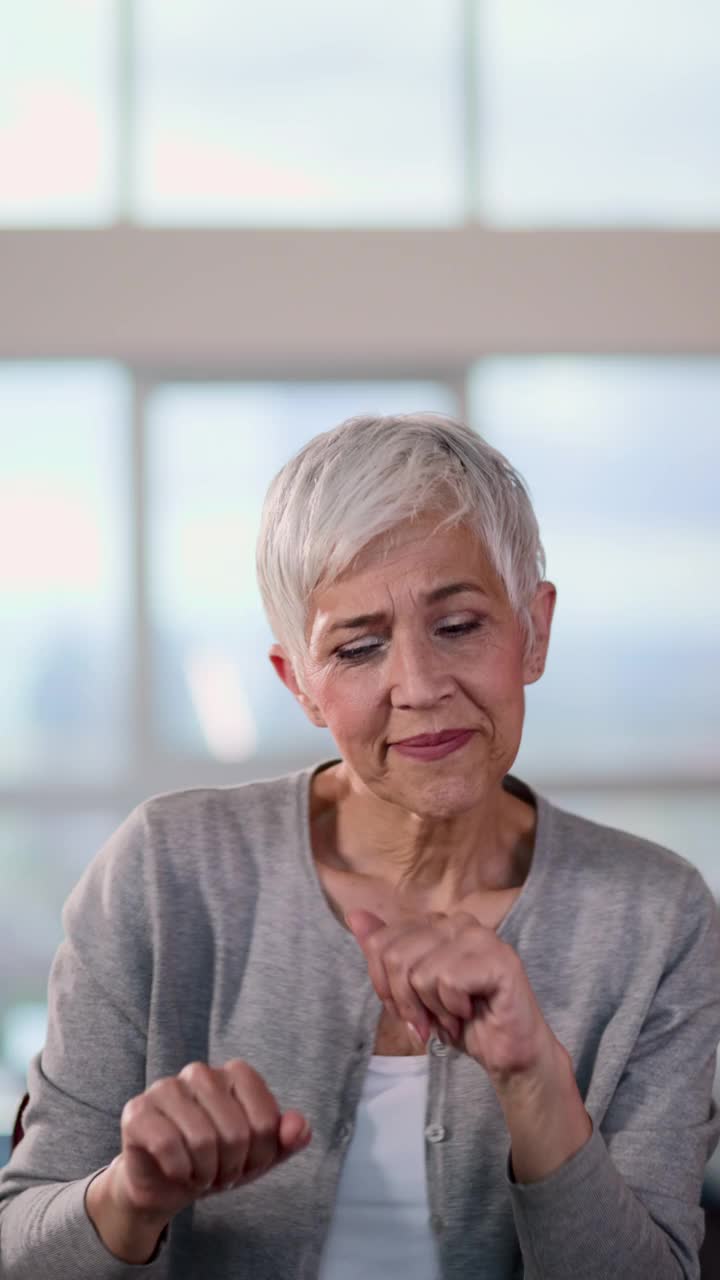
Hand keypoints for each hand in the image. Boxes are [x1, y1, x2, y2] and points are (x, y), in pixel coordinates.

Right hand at [107, 1059, 311, 1222]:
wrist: (166, 1184)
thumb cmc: (217, 1161)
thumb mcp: (259, 1156)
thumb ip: (286, 1139)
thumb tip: (300, 1128)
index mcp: (235, 1074)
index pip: (265, 1119)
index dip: (261, 1154)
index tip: (247, 1164)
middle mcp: (200, 1073)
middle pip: (236, 1132)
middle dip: (232, 1168)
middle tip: (220, 1174)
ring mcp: (166, 1088)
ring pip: (203, 1139)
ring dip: (205, 1173)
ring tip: (200, 1174)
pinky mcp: (137, 1111)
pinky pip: (168, 1146)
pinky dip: (180, 1172)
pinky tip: (177, 1173)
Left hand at [346, 908, 558, 1087]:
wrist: (506, 1054)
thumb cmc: (461, 1021)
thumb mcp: (411, 991)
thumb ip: (385, 953)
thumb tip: (354, 915)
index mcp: (435, 924)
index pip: (380, 942)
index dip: (385, 986)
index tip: (408, 1010)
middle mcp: (457, 921)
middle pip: (395, 956)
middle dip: (406, 1002)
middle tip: (429, 1020)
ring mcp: (480, 936)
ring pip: (421, 972)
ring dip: (433, 1009)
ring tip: (453, 1016)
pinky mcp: (499, 958)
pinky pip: (448, 981)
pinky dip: (453, 1009)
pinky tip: (470, 1012)